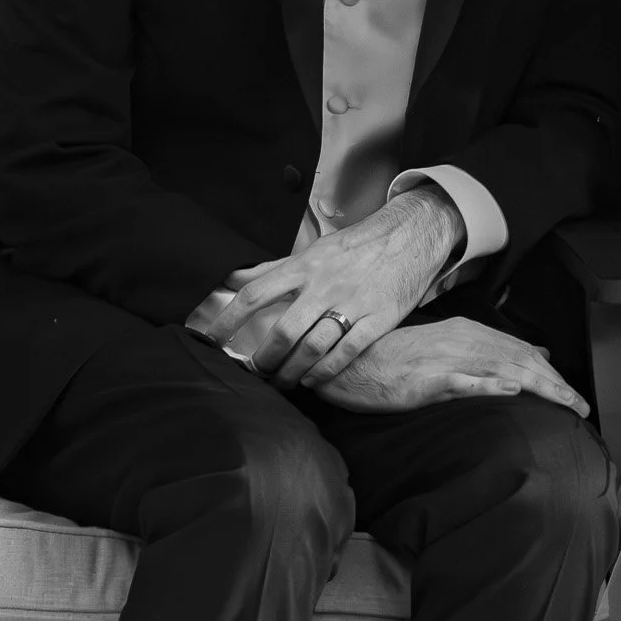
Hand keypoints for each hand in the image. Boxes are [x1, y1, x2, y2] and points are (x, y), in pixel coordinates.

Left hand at [199, 187, 466, 386]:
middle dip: (264, 359)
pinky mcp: (377, 319)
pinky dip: (324, 371)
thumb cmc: (357, 246)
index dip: (227, 320)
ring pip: (312, 347)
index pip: (254, 294)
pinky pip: (345, 352)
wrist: (410, 237)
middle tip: (256, 372)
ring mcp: (352, 303)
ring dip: (291, 371)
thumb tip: (235, 279)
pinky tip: (312, 380)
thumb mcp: (315, 250)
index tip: (210, 340)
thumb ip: (275, 269)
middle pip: (283, 330)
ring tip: (281, 383)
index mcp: (304, 266)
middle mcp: (324, 285)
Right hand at [309, 321, 588, 416]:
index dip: (552, 372)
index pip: (521, 351)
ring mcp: (446, 360)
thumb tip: (532, 354)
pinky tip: (511, 388)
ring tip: (565, 402)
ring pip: (502, 369)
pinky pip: (463, 381)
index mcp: (467, 334)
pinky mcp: (427, 380)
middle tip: (581, 406)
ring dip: (538, 386)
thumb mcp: (445, 348)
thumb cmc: (395, 359)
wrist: (351, 361)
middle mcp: (463, 342)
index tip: (573, 394)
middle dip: (556, 384)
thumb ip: (486, 351)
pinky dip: (488, 383)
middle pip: (520, 360)